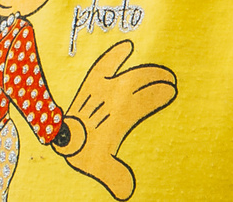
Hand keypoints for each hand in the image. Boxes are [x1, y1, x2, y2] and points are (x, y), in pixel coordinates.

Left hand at [57, 40, 177, 199]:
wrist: (60, 136)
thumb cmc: (83, 151)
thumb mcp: (102, 165)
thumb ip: (117, 176)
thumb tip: (128, 192)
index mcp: (119, 114)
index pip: (145, 99)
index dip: (160, 94)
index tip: (172, 91)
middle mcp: (113, 96)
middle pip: (140, 81)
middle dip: (158, 79)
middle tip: (172, 80)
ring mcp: (103, 87)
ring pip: (129, 73)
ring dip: (147, 70)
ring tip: (162, 71)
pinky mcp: (92, 81)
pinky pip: (106, 63)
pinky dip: (116, 53)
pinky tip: (128, 45)